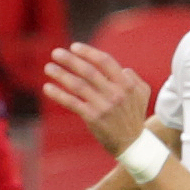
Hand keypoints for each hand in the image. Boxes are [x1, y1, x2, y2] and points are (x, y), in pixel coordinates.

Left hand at [43, 42, 151, 157]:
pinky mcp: (93, 118)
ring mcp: (104, 106)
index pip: (105, 62)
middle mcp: (115, 93)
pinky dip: (58, 94)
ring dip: (61, 75)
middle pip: (89, 71)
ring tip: (48, 67)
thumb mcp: (142, 94)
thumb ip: (133, 78)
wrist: (132, 143)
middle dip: (70, 60)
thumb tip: (122, 68)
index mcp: (126, 83)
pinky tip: (47, 87)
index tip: (74, 46)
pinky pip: (72, 103)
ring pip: (78, 86)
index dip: (88, 52)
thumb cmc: (134, 115)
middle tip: (55, 53)